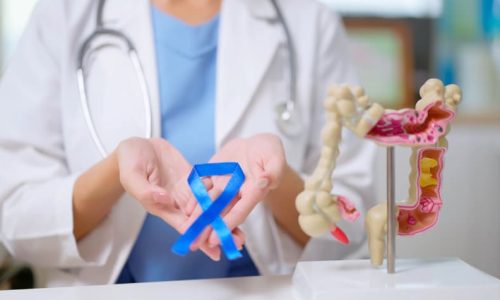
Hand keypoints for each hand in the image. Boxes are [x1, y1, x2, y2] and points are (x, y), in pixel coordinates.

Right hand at [116, 137, 241, 259]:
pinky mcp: (191, 178)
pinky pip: (209, 186)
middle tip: (237, 241)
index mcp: (162, 206)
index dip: (200, 237)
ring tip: (241, 227)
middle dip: (218, 231)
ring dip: (223, 216)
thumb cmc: (129, 162)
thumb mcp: (132, 175)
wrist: (137, 146)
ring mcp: (185, 190)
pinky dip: (221, 193)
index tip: (214, 249)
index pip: (185, 225)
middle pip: (201, 220)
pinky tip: (237, 199)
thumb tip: (166, 199)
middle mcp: (177, 201)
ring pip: (208, 206)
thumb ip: (146, 190)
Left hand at [186, 134, 285, 246]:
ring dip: (199, 217)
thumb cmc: (270, 150)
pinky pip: (202, 187)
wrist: (256, 143)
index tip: (217, 237)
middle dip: (210, 228)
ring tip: (188, 230)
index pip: (241, 210)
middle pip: (223, 212)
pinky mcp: (213, 175)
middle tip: (197, 243)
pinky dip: (194, 198)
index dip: (229, 223)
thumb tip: (265, 182)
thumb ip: (273, 171)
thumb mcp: (275, 157)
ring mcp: (224, 185)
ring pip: (210, 203)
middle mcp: (237, 192)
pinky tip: (186, 209)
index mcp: (254, 191)